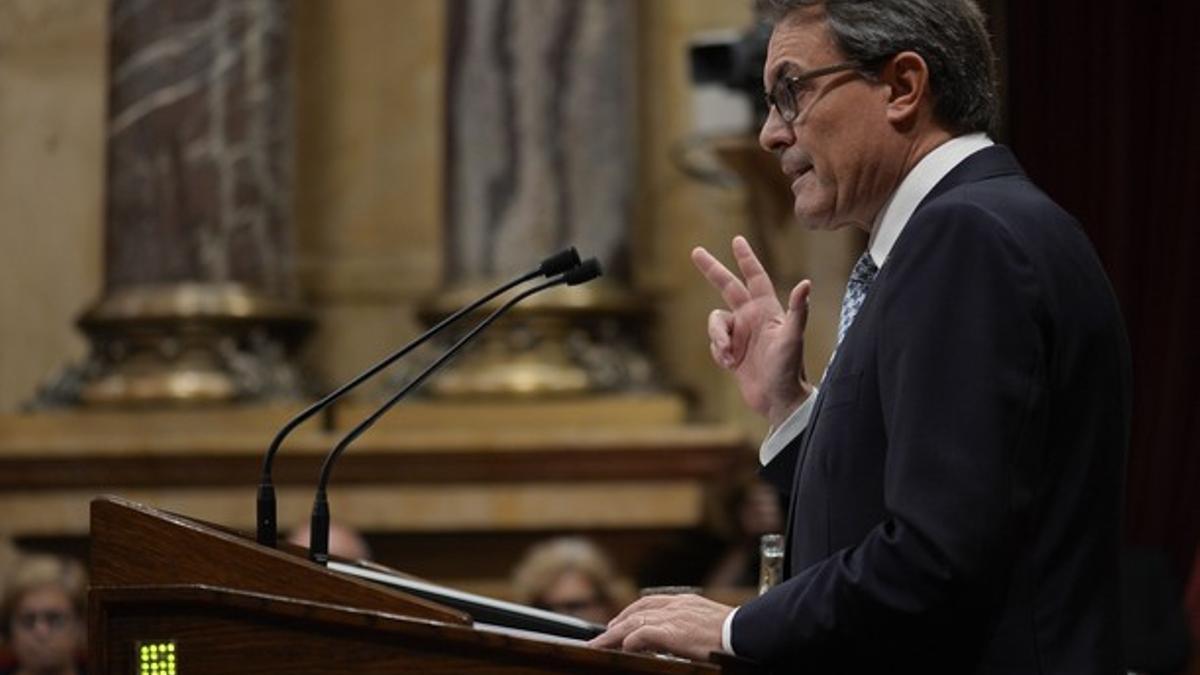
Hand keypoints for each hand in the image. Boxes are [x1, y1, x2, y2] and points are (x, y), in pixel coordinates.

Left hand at [588, 594, 731, 659]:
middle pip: (637, 612)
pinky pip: (643, 634)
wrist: (747, 632)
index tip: (619, 623)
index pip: (649, 603)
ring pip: (634, 622)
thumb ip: (690, 626)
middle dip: (616, 624)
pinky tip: (622, 648)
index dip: (631, 613)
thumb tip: (682, 638)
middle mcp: (676, 606)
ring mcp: (674, 618)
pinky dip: (630, 640)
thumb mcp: (708, 622)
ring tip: (600, 646)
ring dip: (613, 635)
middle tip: (601, 637)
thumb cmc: (735, 632)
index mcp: (684, 602)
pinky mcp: (674, 633)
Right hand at [691, 236, 813, 426]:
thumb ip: (798, 311)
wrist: (778, 400)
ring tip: (730, 356)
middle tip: (695, 251)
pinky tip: (731, 365)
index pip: (754, 277)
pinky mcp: (732, 352)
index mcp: (766, 310)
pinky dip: (719, 352)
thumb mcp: (792, 338)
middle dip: (712, 269)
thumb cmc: (789, 368)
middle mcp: (751, 318)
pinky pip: (715, 344)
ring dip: (718, 338)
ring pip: (715, 323)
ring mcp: (740, 335)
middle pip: (727, 287)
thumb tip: (805, 284)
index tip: (736, 239)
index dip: (746, 258)